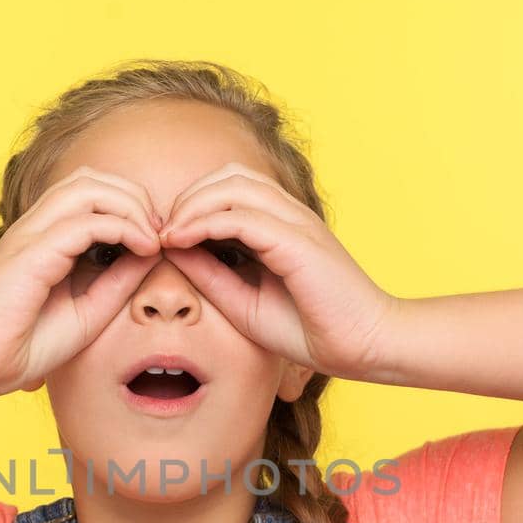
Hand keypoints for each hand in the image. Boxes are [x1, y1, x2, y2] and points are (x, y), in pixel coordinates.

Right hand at [0, 166, 163, 397]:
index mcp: (44, 236)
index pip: (91, 191)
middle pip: (92, 178)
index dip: (131, 205)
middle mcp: (35, 226)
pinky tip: (142, 249)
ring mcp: (30, 235)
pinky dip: (121, 227)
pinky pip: (84, 222)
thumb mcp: (88, 310)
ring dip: (130, 206)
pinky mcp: (31, 253)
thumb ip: (118, 280)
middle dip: (136, 197)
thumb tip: (153, 254)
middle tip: (160, 234)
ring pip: (88, 187)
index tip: (157, 241)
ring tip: (152, 239)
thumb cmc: (23, 344)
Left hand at [156, 162, 397, 380]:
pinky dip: (205, 222)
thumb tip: (172, 251)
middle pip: (229, 175)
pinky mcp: (297, 241)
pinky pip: (242, 216)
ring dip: (192, 204)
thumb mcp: (244, 301)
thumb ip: (211, 274)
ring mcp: (296, 222)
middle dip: (187, 197)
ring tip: (167, 234)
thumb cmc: (310, 329)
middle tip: (160, 231)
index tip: (162, 236)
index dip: (192, 203)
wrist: (363, 347)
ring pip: (233, 185)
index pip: (231, 187)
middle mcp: (290, 214)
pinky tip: (181, 241)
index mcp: (282, 224)